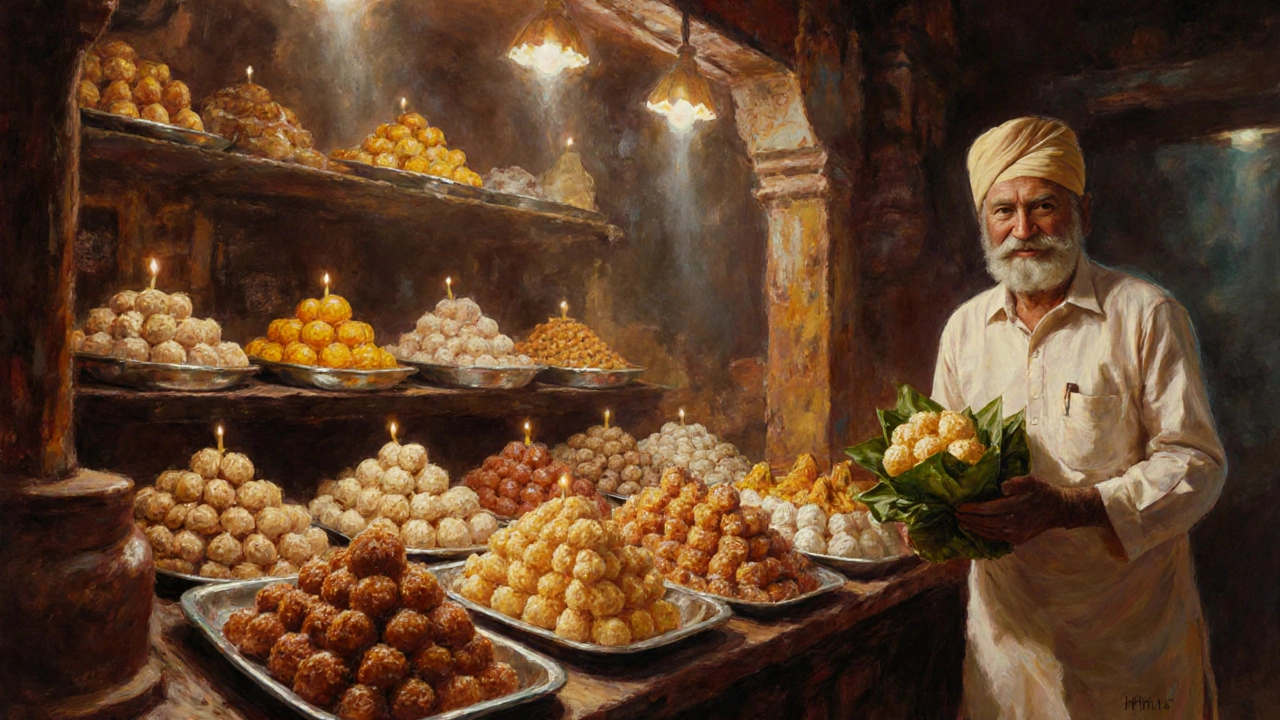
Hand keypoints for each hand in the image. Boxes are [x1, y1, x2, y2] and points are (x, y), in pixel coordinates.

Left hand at [955, 475, 1079, 545]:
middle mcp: (1016, 523)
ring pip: (990, 532)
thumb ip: (1018, 482)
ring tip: (961, 521)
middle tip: (955, 513)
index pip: (990, 508)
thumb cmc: (1044, 492)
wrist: (1059, 510)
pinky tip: (975, 529)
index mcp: (1018, 506)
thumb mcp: (1033, 481)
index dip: (973, 508)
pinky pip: (996, 537)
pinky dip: (983, 534)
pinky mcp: (1018, 539)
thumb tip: (1003, 486)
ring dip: (974, 528)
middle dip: (969, 518)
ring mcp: (1017, 533)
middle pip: (987, 522)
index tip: (960, 505)